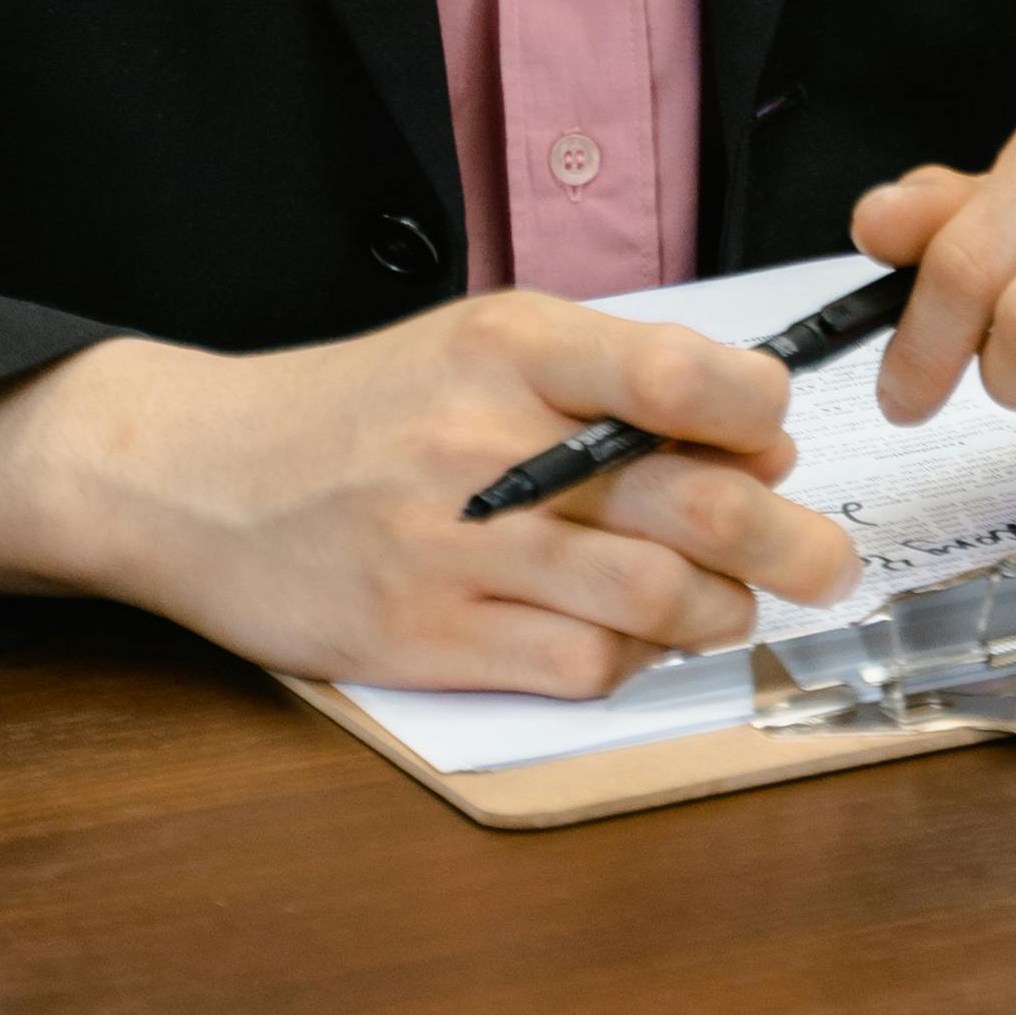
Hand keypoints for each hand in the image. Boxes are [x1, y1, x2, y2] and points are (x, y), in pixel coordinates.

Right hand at [0, 294, 856, 694]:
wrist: (192, 476)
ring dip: (723, 613)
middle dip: (787, 541)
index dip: (759, 414)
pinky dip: (633, 664)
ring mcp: (450, 549)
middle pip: (689, 502)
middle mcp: (484, 442)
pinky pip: (577, 668)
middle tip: (823, 559)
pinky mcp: (421, 639)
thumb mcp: (477, 350)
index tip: (780, 438)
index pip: (678, 373)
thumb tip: (758, 443)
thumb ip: (609, 381)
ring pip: (649, 599)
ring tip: (735, 608)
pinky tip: (635, 644)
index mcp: (507, 347)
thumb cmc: (359, 413)